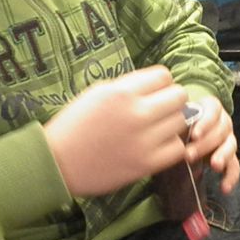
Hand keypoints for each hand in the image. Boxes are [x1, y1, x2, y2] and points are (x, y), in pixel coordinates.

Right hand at [45, 65, 188, 195]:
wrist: (57, 163)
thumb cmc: (75, 125)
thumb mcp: (98, 92)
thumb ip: (130, 85)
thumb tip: (159, 83)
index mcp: (121, 93)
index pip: (164, 75)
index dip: (161, 83)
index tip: (153, 92)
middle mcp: (136, 114)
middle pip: (180, 96)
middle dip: (171, 100)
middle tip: (160, 109)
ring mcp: (143, 140)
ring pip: (182, 121)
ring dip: (172, 122)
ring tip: (157, 128)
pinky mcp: (145, 164)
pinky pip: (177, 148)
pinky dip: (171, 145)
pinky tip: (158, 145)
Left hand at [185, 96, 239, 193]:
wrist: (184, 134)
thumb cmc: (181, 123)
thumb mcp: (179, 117)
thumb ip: (177, 120)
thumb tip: (168, 125)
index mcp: (211, 108)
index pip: (213, 110)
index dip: (205, 122)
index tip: (194, 134)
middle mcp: (223, 122)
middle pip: (221, 130)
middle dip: (206, 144)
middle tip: (190, 155)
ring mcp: (228, 139)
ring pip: (230, 145)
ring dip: (222, 156)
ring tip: (214, 166)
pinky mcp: (229, 157)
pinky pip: (234, 166)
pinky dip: (231, 176)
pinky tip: (224, 187)